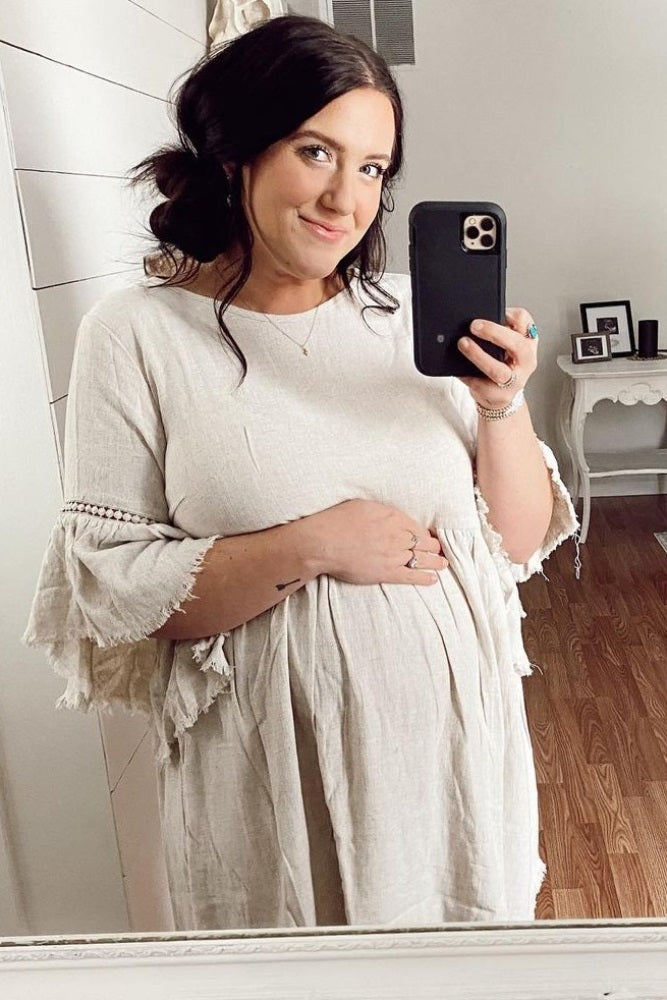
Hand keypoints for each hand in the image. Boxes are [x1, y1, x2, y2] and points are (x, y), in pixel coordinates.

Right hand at [309, 499, 447, 585]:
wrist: (323, 542)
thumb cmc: (337, 520)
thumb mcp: (363, 505)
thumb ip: (382, 511)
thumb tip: (392, 516)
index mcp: (392, 517)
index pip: (417, 527)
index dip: (425, 533)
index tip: (429, 536)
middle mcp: (396, 535)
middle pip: (423, 543)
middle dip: (433, 547)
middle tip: (439, 550)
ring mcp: (393, 555)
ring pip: (421, 559)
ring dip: (435, 562)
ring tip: (443, 564)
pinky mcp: (386, 572)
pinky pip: (411, 575)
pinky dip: (424, 578)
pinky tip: (433, 579)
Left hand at [456, 307, 537, 408]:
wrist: (500, 395)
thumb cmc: (503, 364)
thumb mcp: (507, 343)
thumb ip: (498, 330)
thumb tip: (476, 321)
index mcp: (528, 342)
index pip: (524, 321)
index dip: (510, 314)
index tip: (494, 310)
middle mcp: (526, 361)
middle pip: (516, 345)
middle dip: (494, 333)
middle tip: (474, 326)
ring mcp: (514, 381)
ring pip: (498, 370)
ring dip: (478, 355)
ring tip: (463, 344)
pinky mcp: (499, 395)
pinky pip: (480, 384)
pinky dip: (467, 374)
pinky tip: (458, 368)